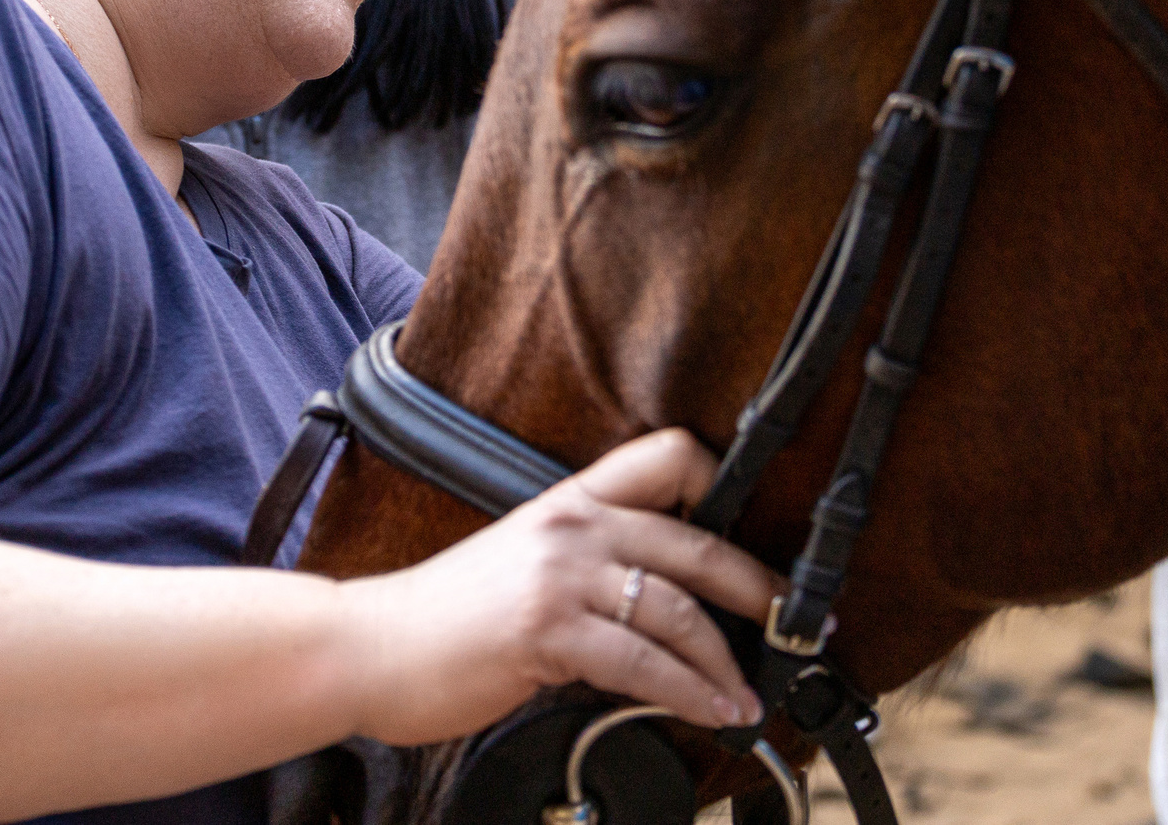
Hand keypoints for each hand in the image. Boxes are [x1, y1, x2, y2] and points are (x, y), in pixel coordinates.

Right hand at [332, 430, 779, 746]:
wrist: (369, 648)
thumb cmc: (444, 618)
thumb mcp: (521, 563)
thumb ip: (585, 563)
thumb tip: (658, 603)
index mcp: (569, 500)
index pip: (666, 456)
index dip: (722, 484)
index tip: (757, 535)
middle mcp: (571, 525)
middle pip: (697, 542)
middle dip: (759, 589)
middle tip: (798, 622)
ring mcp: (560, 575)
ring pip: (678, 610)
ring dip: (726, 662)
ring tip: (746, 694)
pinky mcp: (547, 631)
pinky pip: (642, 663)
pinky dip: (688, 693)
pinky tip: (709, 711)